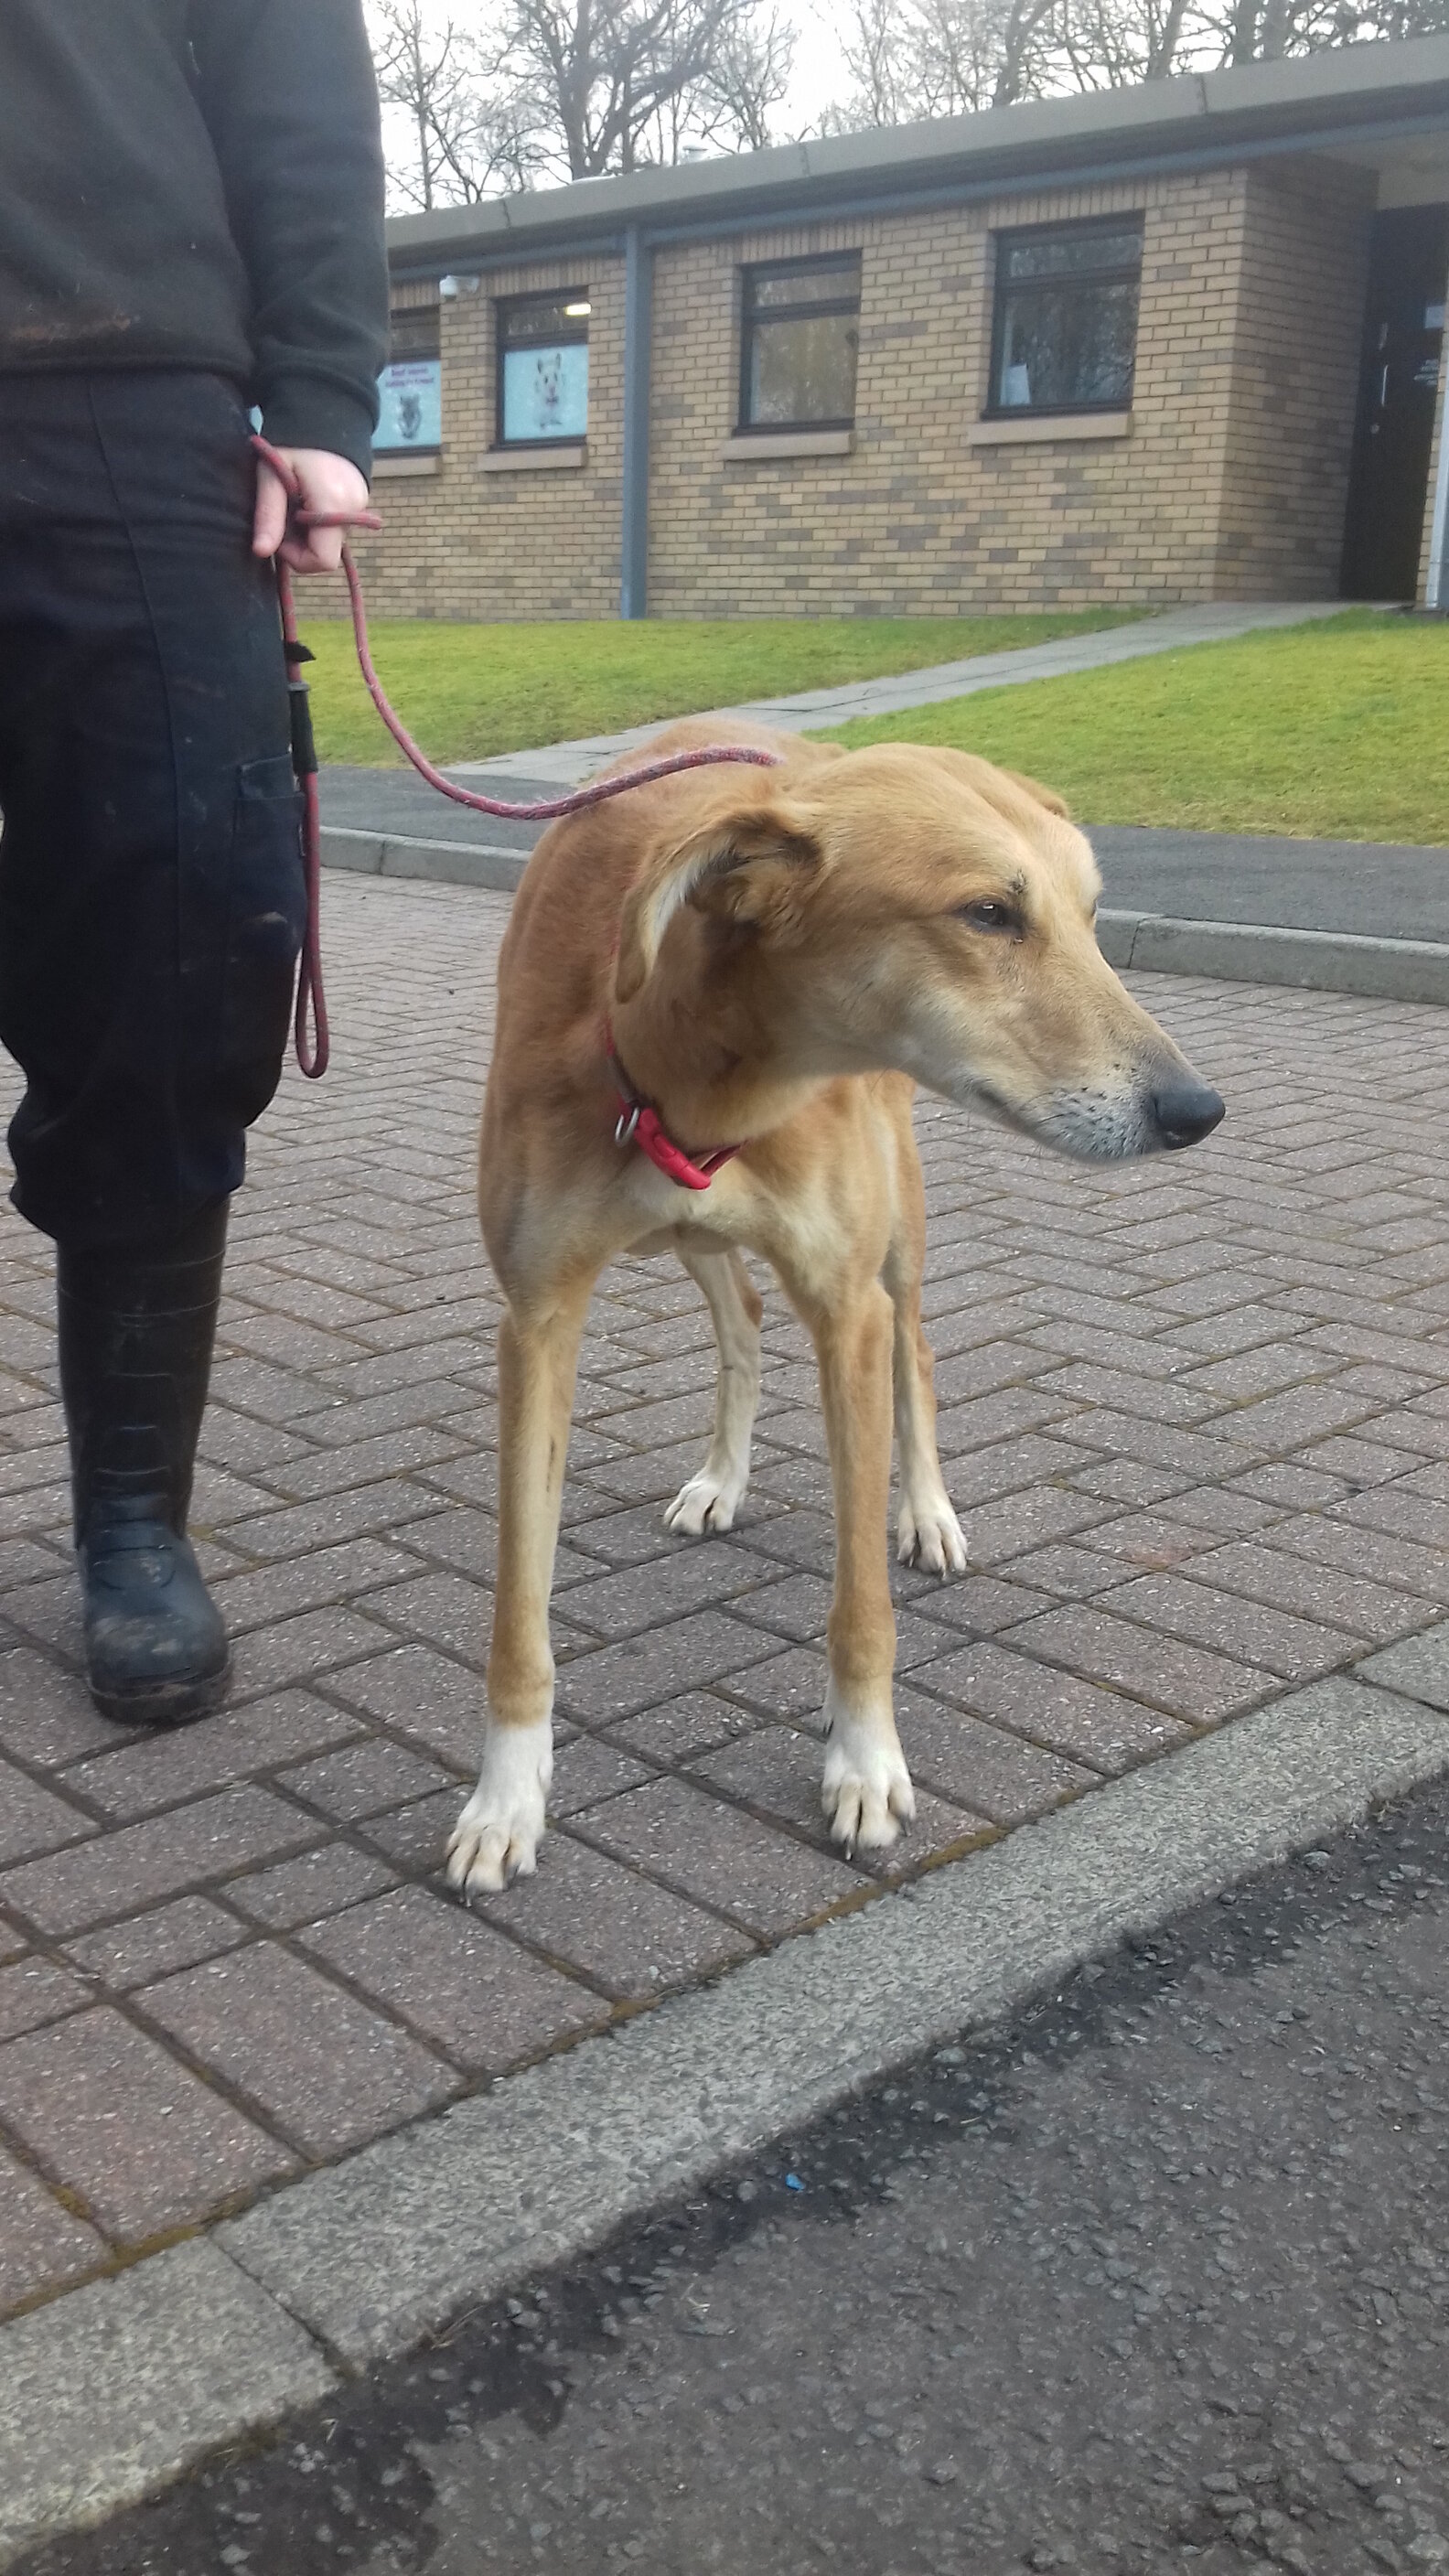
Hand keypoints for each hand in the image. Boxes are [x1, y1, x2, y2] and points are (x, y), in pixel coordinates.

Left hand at [252, 446, 369, 575]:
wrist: (321, 409)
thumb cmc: (292, 440)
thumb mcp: (272, 476)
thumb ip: (269, 515)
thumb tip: (261, 552)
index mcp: (333, 504)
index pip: (323, 560)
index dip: (298, 558)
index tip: (279, 538)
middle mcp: (355, 509)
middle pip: (328, 551)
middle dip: (302, 544)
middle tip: (283, 516)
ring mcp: (362, 504)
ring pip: (332, 539)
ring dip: (310, 531)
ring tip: (295, 502)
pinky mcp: (361, 499)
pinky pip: (338, 525)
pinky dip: (320, 520)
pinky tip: (308, 498)